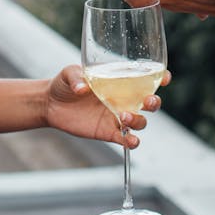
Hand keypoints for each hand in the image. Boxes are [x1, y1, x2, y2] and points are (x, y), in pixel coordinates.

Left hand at [45, 65, 169, 147]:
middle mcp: (123, 98)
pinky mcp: (108, 132)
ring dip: (138, 120)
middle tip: (147, 101)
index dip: (158, 77)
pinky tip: (131, 141)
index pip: (145, 78)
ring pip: (140, 121)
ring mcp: (117, 116)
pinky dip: (132, 141)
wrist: (50, 104)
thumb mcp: (69, 73)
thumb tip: (82, 88)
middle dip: (154, 102)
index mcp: (119, 81)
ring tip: (123, 116)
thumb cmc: (64, 83)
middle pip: (149, 102)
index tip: (163, 78)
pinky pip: (126, 139)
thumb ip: (77, 78)